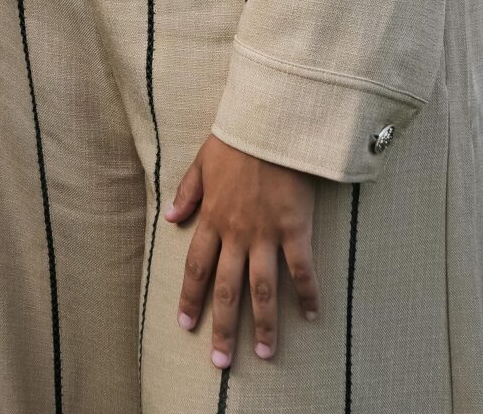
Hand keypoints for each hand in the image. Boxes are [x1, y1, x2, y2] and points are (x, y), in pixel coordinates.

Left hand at [167, 133, 318, 366]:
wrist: (270, 122)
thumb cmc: (237, 138)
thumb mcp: (202, 161)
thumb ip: (187, 192)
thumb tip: (169, 218)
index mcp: (213, 217)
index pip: (196, 267)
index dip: (190, 297)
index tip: (186, 324)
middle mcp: (237, 232)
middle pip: (228, 289)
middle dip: (223, 328)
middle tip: (221, 362)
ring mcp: (267, 233)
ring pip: (263, 290)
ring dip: (264, 325)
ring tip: (266, 354)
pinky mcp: (296, 229)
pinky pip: (302, 270)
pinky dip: (309, 294)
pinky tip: (313, 316)